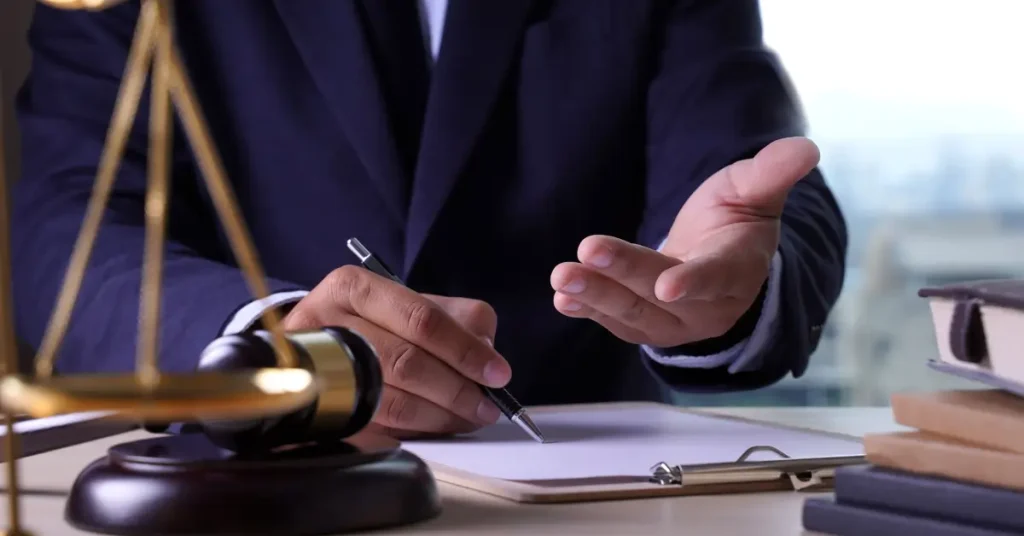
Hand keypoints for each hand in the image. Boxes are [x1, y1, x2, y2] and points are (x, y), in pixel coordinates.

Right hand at [282, 265, 510, 437]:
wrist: (310, 349)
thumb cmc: (372, 323)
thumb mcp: (409, 304)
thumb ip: (456, 319)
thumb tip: (487, 354)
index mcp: (354, 287)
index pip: (421, 319)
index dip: (464, 349)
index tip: (497, 373)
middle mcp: (328, 324)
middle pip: (406, 362)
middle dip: (456, 389)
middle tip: (486, 405)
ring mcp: (318, 370)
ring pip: (392, 399)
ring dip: (441, 415)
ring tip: (469, 417)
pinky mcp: (321, 409)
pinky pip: (379, 427)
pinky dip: (418, 429)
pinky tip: (439, 426)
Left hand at [550, 137, 819, 347]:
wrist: (717, 257)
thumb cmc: (735, 220)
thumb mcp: (754, 191)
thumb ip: (772, 172)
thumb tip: (806, 148)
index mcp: (738, 270)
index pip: (717, 277)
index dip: (695, 281)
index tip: (669, 284)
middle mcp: (708, 305)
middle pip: (660, 294)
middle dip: (621, 276)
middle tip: (584, 254)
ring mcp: (675, 322)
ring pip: (633, 312)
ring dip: (595, 296)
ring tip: (561, 276)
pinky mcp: (646, 326)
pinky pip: (617, 322)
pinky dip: (588, 310)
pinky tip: (561, 298)